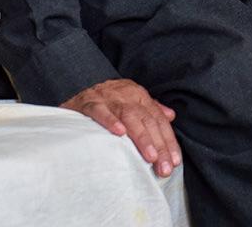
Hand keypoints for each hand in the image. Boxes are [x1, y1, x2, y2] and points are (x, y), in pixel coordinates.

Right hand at [60, 78, 180, 177]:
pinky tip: (120, 133)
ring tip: (150, 157)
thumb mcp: (130, 100)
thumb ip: (150, 108)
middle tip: (164, 168)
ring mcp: (108, 98)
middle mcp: (126, 95)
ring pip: (129, 116)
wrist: (76, 83)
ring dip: (142, 137)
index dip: (168, 140)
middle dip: (159, 145)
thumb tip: (170, 116)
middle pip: (148, 120)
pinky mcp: (89, 103)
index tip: (175, 161)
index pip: (158, 120)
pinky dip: (111, 121)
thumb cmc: (107, 98)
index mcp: (138, 96)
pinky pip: (100, 111)